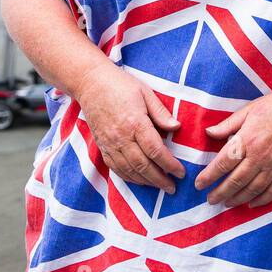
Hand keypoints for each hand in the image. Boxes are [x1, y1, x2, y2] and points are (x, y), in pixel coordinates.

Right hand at [75, 62, 183, 192]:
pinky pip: (116, 168)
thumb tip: (177, 127)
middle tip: (173, 188)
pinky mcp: (102, 147)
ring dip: (146, 182)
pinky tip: (140, 181)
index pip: (155, 150)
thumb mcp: (145, 92)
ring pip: (129, 171)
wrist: (90, 84)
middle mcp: (121, 137)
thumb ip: (161, 112)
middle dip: (160, 180)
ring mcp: (110, 144)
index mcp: (135, 122)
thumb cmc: (121, 85)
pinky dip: (129, 178)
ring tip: (160, 187)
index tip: (181, 173)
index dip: (170, 165)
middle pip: (143, 166)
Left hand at [195, 89, 271, 207]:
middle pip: (236, 181)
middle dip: (220, 193)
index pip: (223, 163)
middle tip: (210, 200)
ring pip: (253, 189)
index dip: (209, 176)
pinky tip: (252, 204)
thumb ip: (229, 124)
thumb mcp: (250, 109)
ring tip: (226, 203)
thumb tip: (209, 133)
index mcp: (247, 139)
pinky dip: (262, 200)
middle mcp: (260, 156)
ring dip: (238, 199)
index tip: (199, 185)